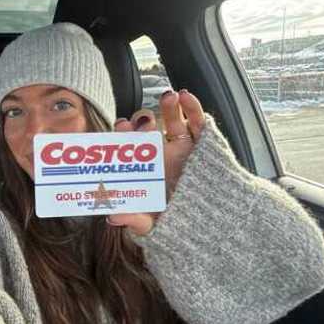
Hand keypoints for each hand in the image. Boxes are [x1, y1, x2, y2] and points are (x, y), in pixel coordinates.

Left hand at [107, 89, 208, 235]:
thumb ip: (134, 221)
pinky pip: (199, 125)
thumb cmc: (177, 225)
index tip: (119, 128)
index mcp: (147, 172)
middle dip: (141, 121)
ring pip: (174, 122)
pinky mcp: (205, 148)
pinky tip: (186, 97)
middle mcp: (164, 157)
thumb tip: (112, 217)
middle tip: (138, 120)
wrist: (211, 227)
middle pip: (149, 131)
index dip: (123, 136)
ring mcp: (185, 150)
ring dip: (169, 106)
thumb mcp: (152, 225)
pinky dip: (194, 108)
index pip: (130, 149)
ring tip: (167, 97)